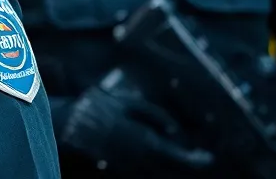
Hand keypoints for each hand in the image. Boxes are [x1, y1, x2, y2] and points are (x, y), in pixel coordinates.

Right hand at [59, 68, 214, 175]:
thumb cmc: (97, 108)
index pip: (180, 158)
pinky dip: (157, 166)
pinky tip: (157, 157)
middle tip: (200, 157)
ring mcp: (129, 165)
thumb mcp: (128, 103)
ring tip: (182, 157)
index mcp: (146, 142)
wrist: (67, 124)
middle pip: (172, 169)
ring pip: (159, 172)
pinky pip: (145, 171)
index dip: (197, 160)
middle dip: (187, 164)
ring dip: (172, 166)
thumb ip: (154, 116)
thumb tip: (174, 131)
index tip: (208, 157)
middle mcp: (141, 159)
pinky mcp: (119, 167)